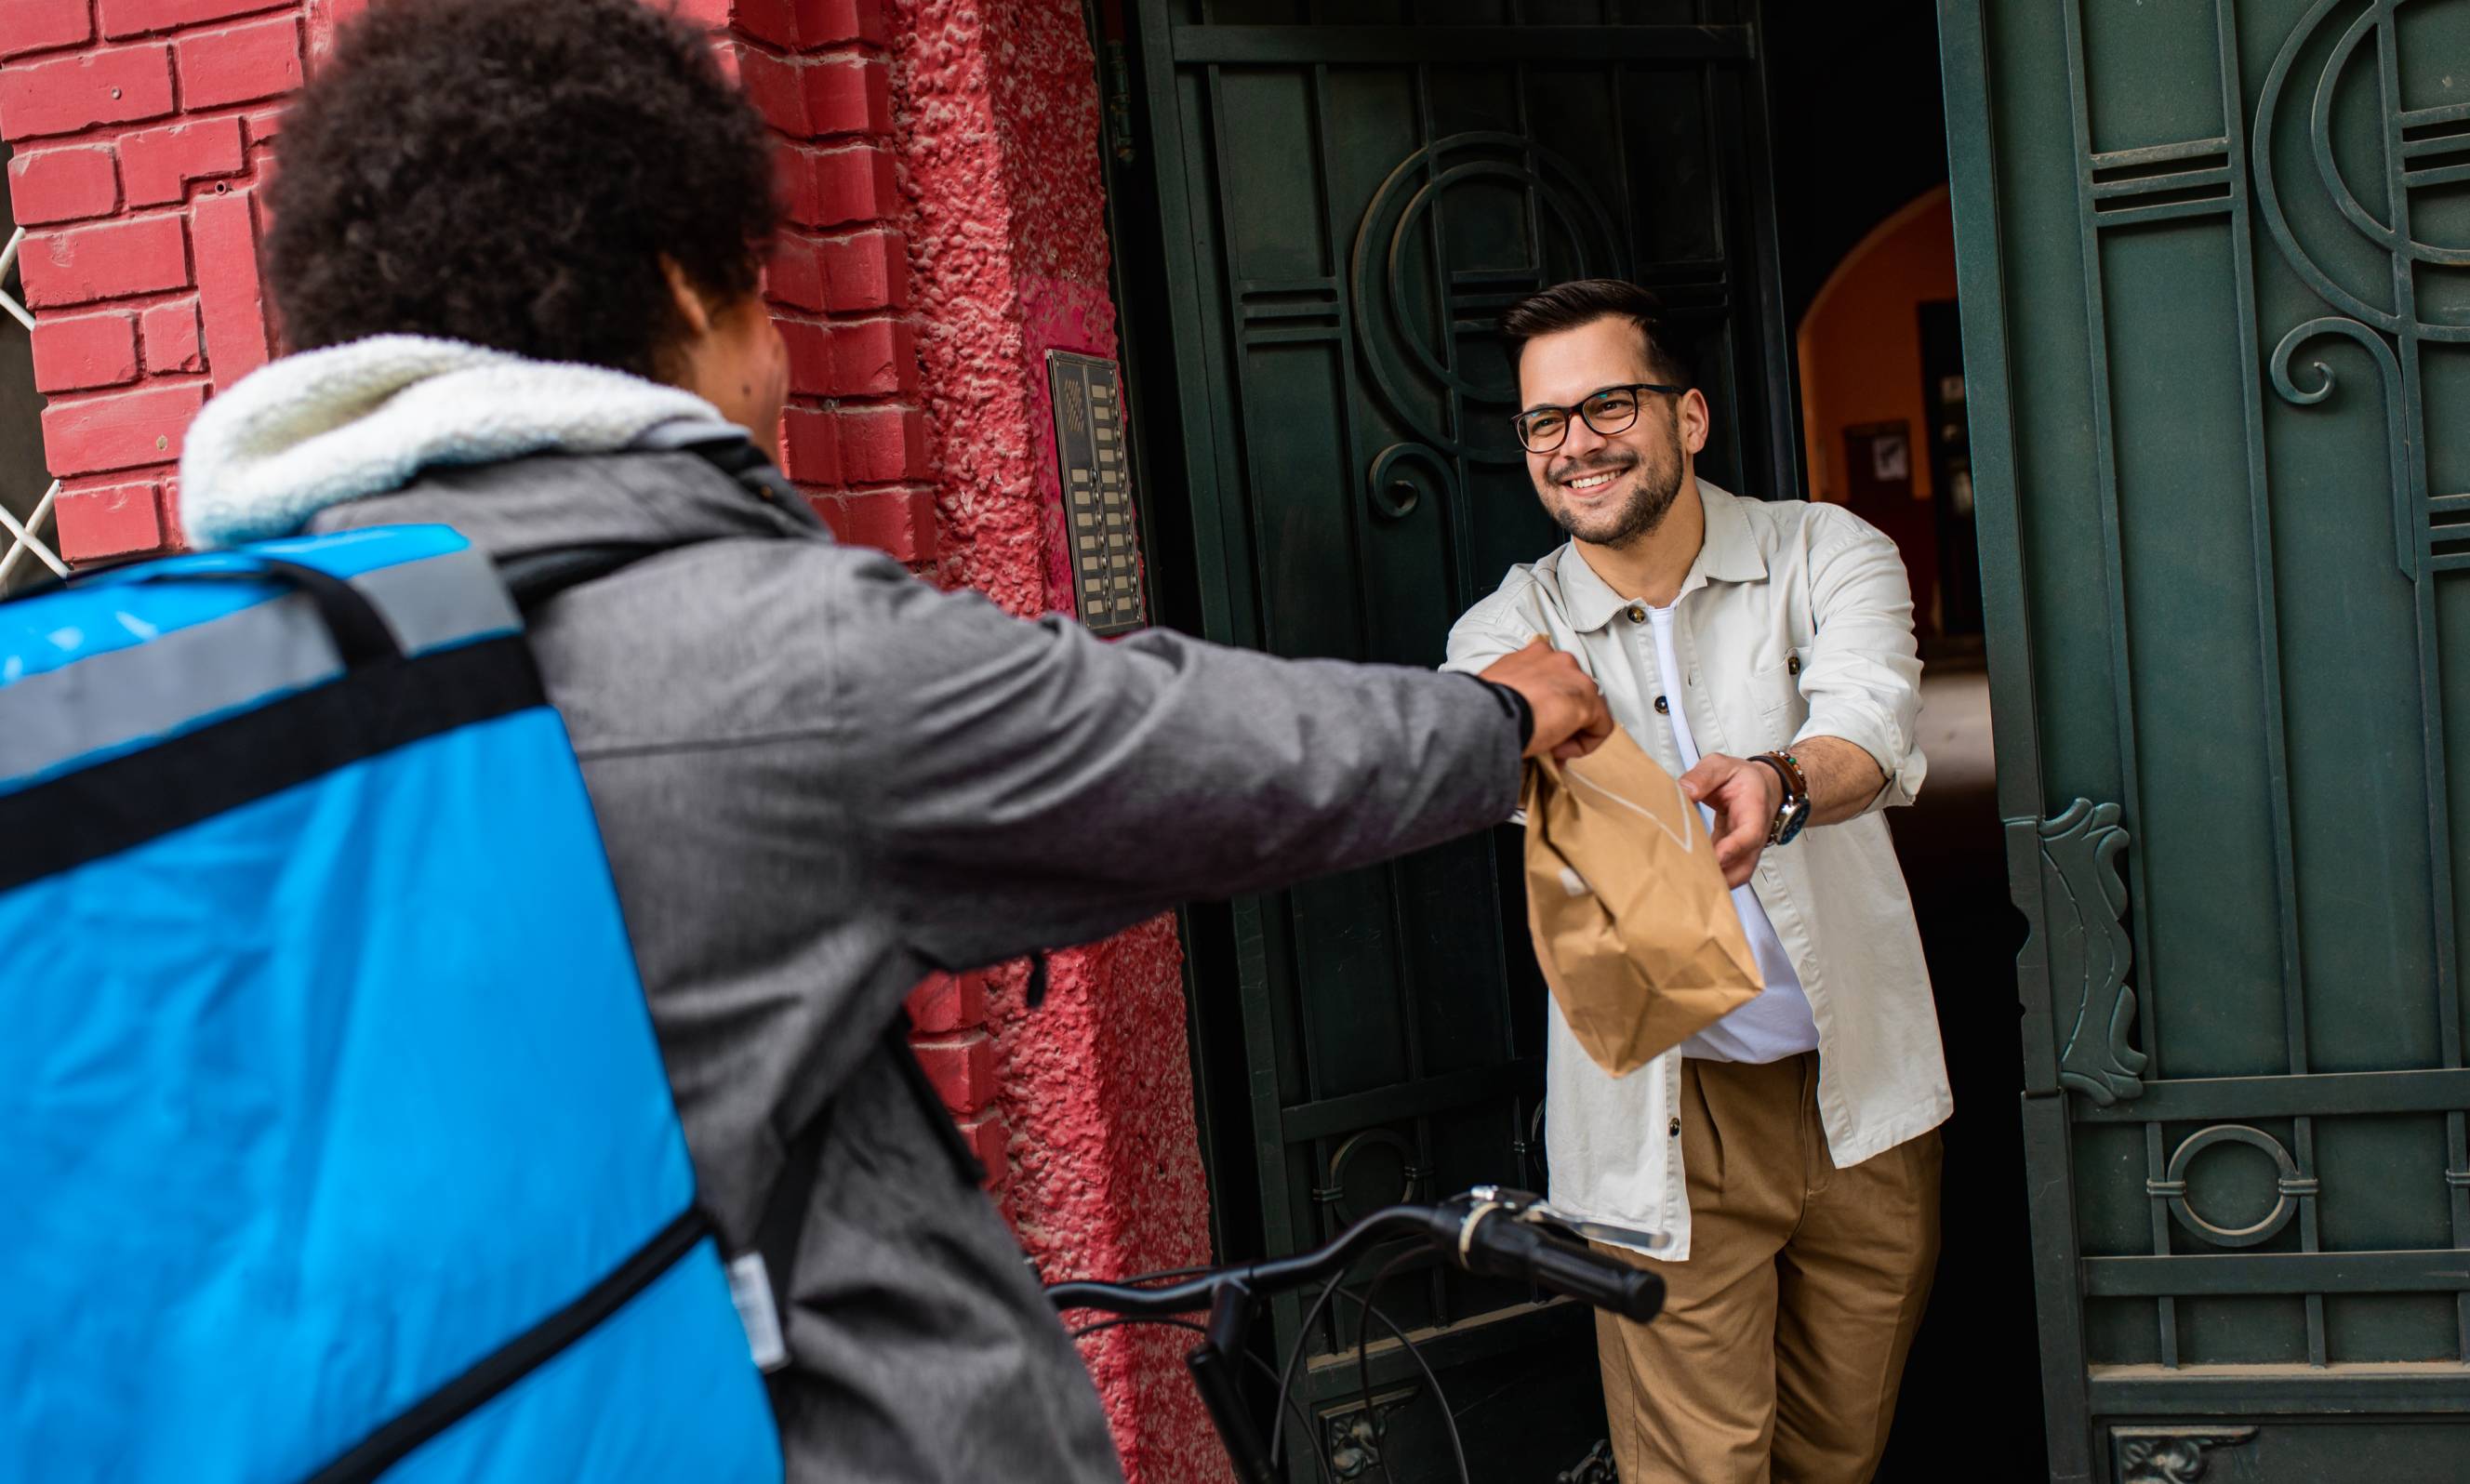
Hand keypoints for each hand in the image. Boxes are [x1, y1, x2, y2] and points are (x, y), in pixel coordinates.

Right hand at [1482, 638, 1612, 760]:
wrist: (1487, 714)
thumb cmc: (1482, 706)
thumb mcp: (1497, 687)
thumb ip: (1516, 691)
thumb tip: (1528, 715)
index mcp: (1536, 653)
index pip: (1555, 677)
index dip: (1549, 704)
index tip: (1535, 721)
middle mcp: (1560, 659)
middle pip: (1575, 692)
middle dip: (1564, 716)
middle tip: (1544, 735)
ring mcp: (1577, 679)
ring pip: (1590, 710)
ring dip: (1572, 730)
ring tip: (1549, 744)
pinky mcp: (1588, 703)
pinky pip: (1600, 729)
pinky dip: (1583, 744)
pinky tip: (1558, 749)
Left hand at [1680, 753, 1779, 887]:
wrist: (1760, 785)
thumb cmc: (1741, 777)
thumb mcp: (1721, 765)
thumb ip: (1702, 776)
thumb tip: (1683, 792)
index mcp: (1754, 810)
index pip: (1749, 835)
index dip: (1733, 848)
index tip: (1716, 857)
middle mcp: (1753, 836)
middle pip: (1744, 867)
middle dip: (1721, 877)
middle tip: (1690, 877)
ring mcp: (1744, 849)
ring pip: (1735, 876)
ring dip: (1713, 882)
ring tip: (1684, 881)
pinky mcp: (1732, 855)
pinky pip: (1725, 872)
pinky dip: (1708, 877)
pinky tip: (1685, 876)